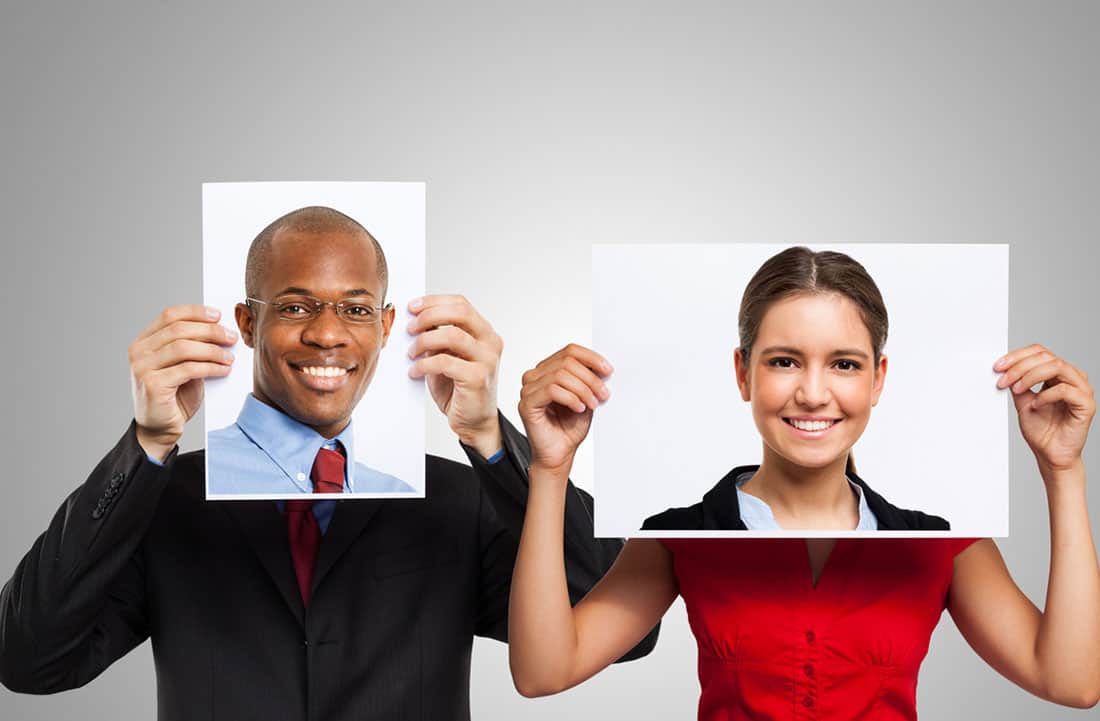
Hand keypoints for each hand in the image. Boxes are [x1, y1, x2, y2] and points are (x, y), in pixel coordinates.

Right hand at [129, 305, 236, 460]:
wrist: (159, 428)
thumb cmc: (174, 396)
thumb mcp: (183, 366)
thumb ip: (194, 347)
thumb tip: (220, 330)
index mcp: (144, 341)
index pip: (169, 315)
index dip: (196, 312)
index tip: (218, 315)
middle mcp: (139, 352)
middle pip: (179, 329)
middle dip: (210, 331)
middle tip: (231, 337)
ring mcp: (143, 368)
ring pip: (184, 348)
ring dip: (213, 350)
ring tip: (229, 357)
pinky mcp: (153, 385)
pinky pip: (188, 369)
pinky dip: (210, 367)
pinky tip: (223, 369)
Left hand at [407, 295, 502, 457]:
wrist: (474, 422)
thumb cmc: (459, 389)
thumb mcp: (446, 356)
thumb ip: (437, 337)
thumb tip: (414, 319)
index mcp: (484, 332)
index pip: (460, 303)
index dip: (434, 301)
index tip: (413, 307)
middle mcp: (490, 342)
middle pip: (459, 312)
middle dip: (428, 316)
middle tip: (410, 328)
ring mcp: (487, 360)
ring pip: (452, 335)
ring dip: (424, 341)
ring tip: (411, 353)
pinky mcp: (478, 378)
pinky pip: (445, 361)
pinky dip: (424, 365)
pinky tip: (415, 371)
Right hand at [517, 344, 611, 474]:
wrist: (560, 454)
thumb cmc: (569, 428)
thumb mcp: (586, 397)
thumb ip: (590, 380)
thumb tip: (603, 367)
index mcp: (548, 370)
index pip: (569, 351)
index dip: (591, 358)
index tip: (608, 370)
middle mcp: (535, 376)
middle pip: (566, 362)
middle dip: (590, 378)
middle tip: (603, 394)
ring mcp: (528, 389)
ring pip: (560, 375)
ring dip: (582, 389)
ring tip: (592, 404)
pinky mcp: (526, 404)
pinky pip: (551, 390)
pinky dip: (571, 398)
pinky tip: (579, 408)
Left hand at [995, 344, 1094, 474]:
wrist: (1050, 454)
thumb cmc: (1041, 429)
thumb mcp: (1022, 400)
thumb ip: (1017, 383)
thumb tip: (1004, 369)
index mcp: (1059, 374)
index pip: (1040, 352)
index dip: (1017, 356)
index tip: (998, 366)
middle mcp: (1072, 378)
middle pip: (1047, 357)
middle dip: (1020, 366)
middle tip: (1003, 379)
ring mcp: (1082, 390)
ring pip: (1057, 367)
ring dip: (1030, 376)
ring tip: (1017, 389)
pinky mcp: (1086, 404)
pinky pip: (1066, 390)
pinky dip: (1046, 395)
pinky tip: (1036, 404)